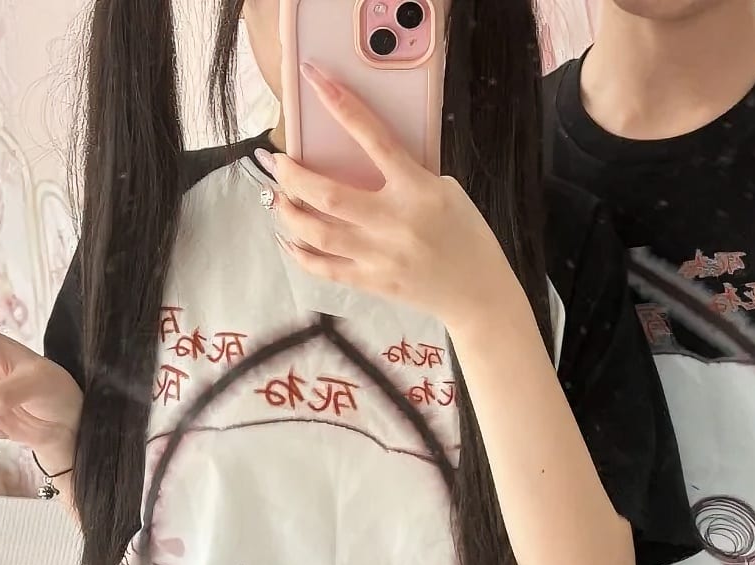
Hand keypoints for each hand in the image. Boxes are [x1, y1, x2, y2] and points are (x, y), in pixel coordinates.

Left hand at [262, 63, 517, 332]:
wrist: (477, 292)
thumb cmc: (464, 235)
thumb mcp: (445, 191)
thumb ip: (406, 175)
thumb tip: (361, 162)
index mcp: (418, 189)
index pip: (375, 138)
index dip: (343, 107)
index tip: (317, 81)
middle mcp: (394, 222)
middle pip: (329, 195)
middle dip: (294, 177)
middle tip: (278, 164)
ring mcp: (380, 256)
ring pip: (318, 234)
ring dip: (289, 214)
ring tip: (278, 200)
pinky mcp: (372, 282)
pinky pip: (325, 268)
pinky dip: (301, 254)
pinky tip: (289, 239)